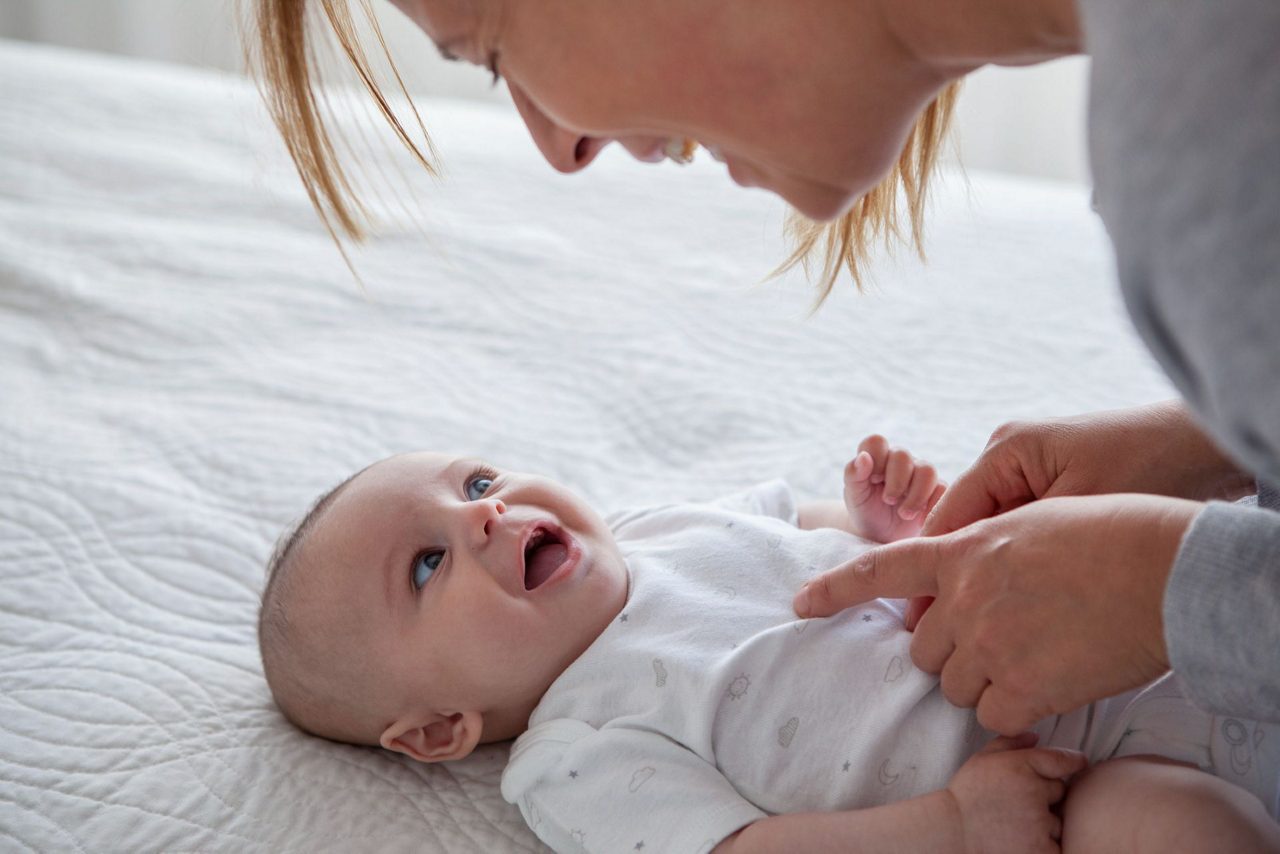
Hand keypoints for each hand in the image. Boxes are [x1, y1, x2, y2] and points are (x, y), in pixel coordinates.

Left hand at [794, 493, 1201, 733]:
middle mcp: (964, 597)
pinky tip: (1049, 685)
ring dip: (986, 680)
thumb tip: (958, 586)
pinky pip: (993, 716)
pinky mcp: (1024, 686)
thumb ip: (980, 552)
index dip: (835, 589)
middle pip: (925, 648)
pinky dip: (1015, 711)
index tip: (800, 604)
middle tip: (1002, 639)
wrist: (1162, 568)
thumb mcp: (1028, 522)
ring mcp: (990, 643)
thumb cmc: (1107, 534)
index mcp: (962, 549)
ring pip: (956, 685)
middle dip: (953, 650)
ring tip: (1037, 654)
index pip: (880, 570)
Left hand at [844, 434, 946, 542]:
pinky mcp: (936, 491)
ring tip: (904, 514)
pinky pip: (942, 490)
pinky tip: (919, 520)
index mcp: (877, 458)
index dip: (875, 458)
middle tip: (888, 501)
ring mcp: (920, 474)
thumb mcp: (854, 496)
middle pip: (903, 456)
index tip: (872, 480)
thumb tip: (863, 457)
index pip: (876, 442)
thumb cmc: (866, 511)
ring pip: (927, 471)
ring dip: (915, 495)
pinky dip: (931, 505)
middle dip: (895, 481)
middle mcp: (900, 462)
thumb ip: (853, 475)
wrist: (882, 536)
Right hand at [900, 401, 1251, 627]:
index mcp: (1006, 452)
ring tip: (978, 630)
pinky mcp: (1053, 490)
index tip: (922, 618)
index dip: (931, 572)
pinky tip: (1015, 608)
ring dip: (985, 579)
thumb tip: (972, 597)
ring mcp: (1030, 473)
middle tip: (944, 635)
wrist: (1206, 448)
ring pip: (987, 538)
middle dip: (954, 581)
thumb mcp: (1079, 515)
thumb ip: (1021, 551)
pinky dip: (1014, 570)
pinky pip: (1017, 537)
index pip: (948, 518)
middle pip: (961, 530)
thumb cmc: (1152, 470)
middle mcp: (1009, 459)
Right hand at [944, 733, 1086, 853]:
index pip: (1062, 760)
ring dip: (1045, 822)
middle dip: (1047, 795)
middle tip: (1022, 802)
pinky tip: (1023, 839)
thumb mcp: (981, 760)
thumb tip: (1036, 735)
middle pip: (1061, 791)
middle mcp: (1034, 792)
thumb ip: (1009, 743)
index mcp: (1021, 766)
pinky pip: (1056, 844)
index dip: (1074, 761)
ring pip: (1058, 820)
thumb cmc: (966, 796)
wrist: (953, 834)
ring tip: (1017, 824)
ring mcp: (1040, 823)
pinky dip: (1044, 844)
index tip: (1079, 762)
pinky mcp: (1042, 850)